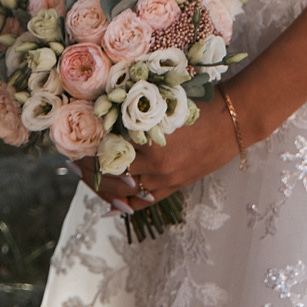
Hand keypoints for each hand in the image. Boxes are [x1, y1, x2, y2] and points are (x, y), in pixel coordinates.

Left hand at [75, 94, 242, 211]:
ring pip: (124, 191)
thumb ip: (138, 112)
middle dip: (88, 169)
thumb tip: (106, 111)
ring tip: (85, 178)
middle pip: (111, 173)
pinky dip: (125, 204)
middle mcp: (156, 165)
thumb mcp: (164, 102)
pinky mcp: (176, 186)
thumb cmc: (201, 102)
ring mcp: (166, 179)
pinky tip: (110, 203)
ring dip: (101, 186)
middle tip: (70, 161)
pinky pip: (145, 202)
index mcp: (150, 141)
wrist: (235, 120)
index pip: (107, 149)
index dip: (87, 148)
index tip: (71, 143)